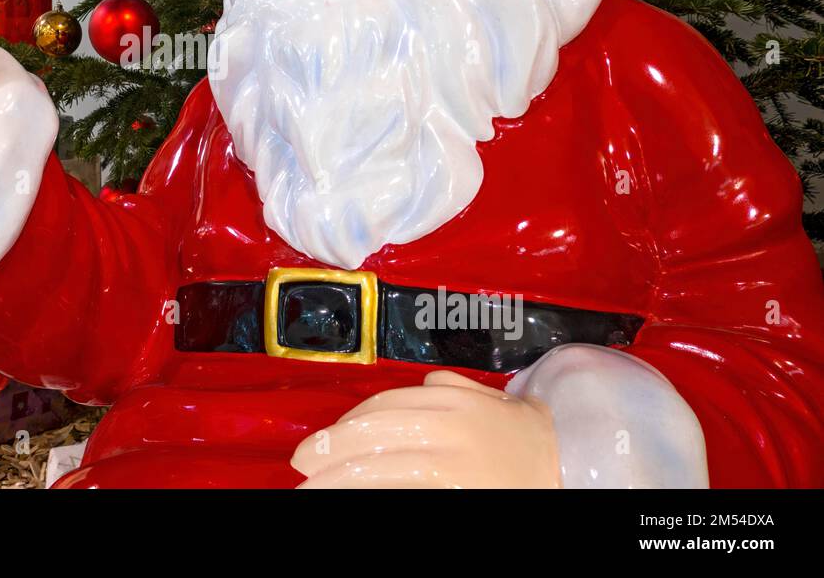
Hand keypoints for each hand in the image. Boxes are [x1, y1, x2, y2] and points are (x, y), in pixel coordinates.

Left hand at [290, 370, 561, 487]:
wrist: (579, 466)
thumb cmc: (532, 438)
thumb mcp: (491, 400)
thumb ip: (455, 388)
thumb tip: (424, 382)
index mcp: (455, 401)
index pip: (386, 405)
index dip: (346, 423)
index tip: (323, 440)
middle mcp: (453, 428)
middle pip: (375, 433)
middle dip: (331, 449)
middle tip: (301, 463)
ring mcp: (456, 464)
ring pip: (383, 467)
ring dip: (340, 479)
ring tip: (312, 488)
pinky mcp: (459, 493)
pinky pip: (406, 492)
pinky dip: (376, 494)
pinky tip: (355, 499)